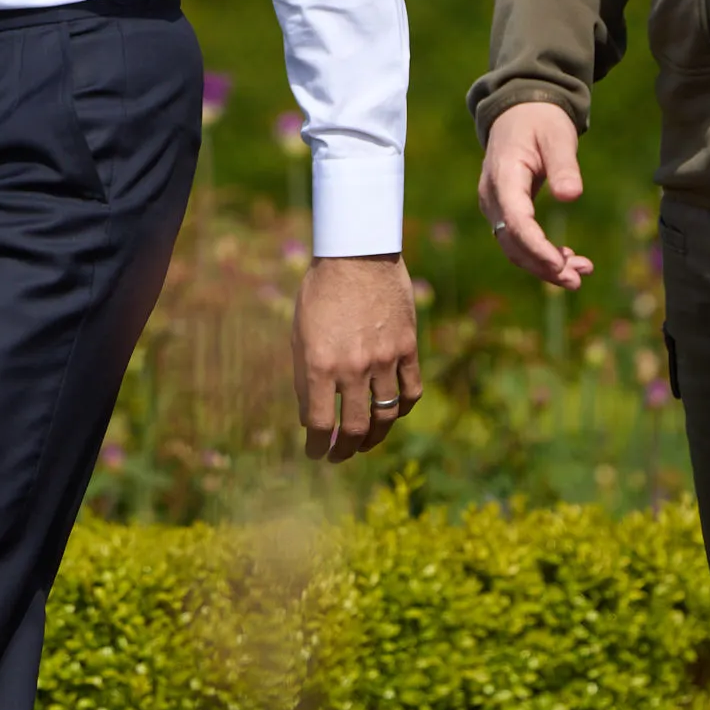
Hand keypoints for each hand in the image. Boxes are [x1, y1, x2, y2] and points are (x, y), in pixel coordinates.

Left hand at [293, 255, 421, 462]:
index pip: (320, 425)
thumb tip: (311, 417)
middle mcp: (352, 367)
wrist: (357, 254)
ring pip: (385, 416)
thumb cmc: (320, 291)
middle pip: (354, 428)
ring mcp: (384, 359)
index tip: (315, 454)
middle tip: (339, 455)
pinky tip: (392, 413)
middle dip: (345, 449)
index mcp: (319, 364)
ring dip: (374, 437)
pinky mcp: (407, 348)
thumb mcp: (299, 333)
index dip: (317, 447)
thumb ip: (303, 377)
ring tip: (365, 443)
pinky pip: (410, 392)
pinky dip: (402, 410)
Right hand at [476, 100, 595, 289]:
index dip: (536, 248)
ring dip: (543, 264)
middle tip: (577, 280)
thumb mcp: (558, 136)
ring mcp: (495, 205)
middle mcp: (493, 196)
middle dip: (543, 266)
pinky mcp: (504, 210)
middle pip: (512, 243)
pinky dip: (540, 254)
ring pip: (514, 247)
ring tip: (580, 272)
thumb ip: (564, 165)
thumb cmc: (541, 121)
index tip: (560, 266)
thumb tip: (571, 196)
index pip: (516, 222)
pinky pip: (518, 239)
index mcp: (504, 176)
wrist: (519, 111)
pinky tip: (566, 259)